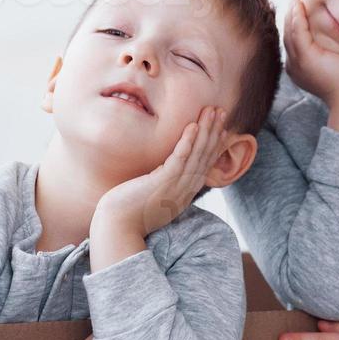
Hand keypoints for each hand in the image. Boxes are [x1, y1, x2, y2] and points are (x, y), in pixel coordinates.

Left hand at [93, 105, 228, 239]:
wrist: (117, 229)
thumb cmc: (129, 212)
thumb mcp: (154, 197)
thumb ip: (162, 184)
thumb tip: (162, 172)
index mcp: (184, 193)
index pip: (204, 164)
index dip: (214, 145)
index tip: (220, 128)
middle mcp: (185, 189)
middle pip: (205, 156)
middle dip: (214, 132)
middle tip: (221, 112)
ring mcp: (176, 186)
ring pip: (197, 154)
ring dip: (206, 130)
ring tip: (212, 110)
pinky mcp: (163, 183)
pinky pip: (180, 159)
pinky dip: (188, 142)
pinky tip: (193, 126)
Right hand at [283, 0, 338, 105]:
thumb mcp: (338, 59)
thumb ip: (333, 46)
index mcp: (300, 66)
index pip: (294, 37)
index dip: (296, 18)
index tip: (301, 2)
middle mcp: (294, 64)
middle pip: (288, 30)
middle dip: (292, 10)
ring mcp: (298, 62)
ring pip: (290, 29)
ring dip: (293, 8)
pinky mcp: (306, 58)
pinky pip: (297, 32)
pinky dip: (297, 16)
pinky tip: (300, 2)